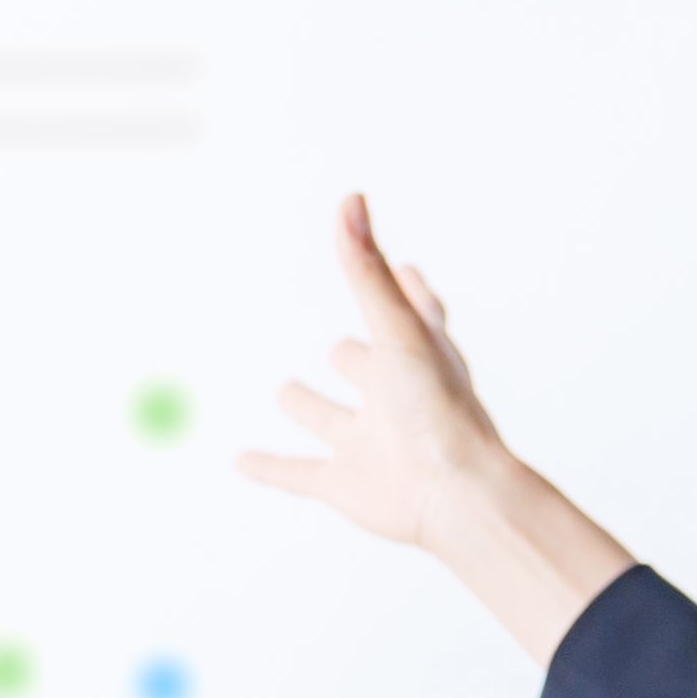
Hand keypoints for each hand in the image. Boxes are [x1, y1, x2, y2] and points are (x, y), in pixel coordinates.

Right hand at [238, 195, 640, 655]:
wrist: (455, 496)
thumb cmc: (437, 408)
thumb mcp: (395, 328)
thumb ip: (367, 270)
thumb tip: (350, 201)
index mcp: (420, 355)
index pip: (416, 312)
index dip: (409, 291)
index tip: (404, 270)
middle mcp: (397, 398)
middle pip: (372, 370)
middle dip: (357, 358)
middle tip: (344, 348)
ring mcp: (370, 443)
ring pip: (332, 421)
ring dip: (311, 409)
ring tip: (287, 393)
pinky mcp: (346, 485)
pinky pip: (298, 473)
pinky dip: (269, 467)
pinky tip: (241, 462)